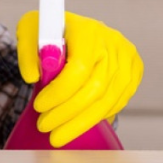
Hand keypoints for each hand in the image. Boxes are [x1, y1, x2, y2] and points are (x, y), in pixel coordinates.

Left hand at [16, 11, 142, 145]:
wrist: (76, 27)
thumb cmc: (50, 31)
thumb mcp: (30, 31)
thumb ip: (28, 52)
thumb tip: (33, 77)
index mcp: (88, 31)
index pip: (79, 69)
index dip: (59, 93)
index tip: (39, 106)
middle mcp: (113, 43)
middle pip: (95, 89)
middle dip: (67, 114)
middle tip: (45, 126)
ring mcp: (127, 58)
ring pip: (108, 100)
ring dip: (81, 123)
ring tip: (58, 134)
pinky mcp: (134, 71)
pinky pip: (117, 102)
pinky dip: (97, 117)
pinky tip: (78, 124)